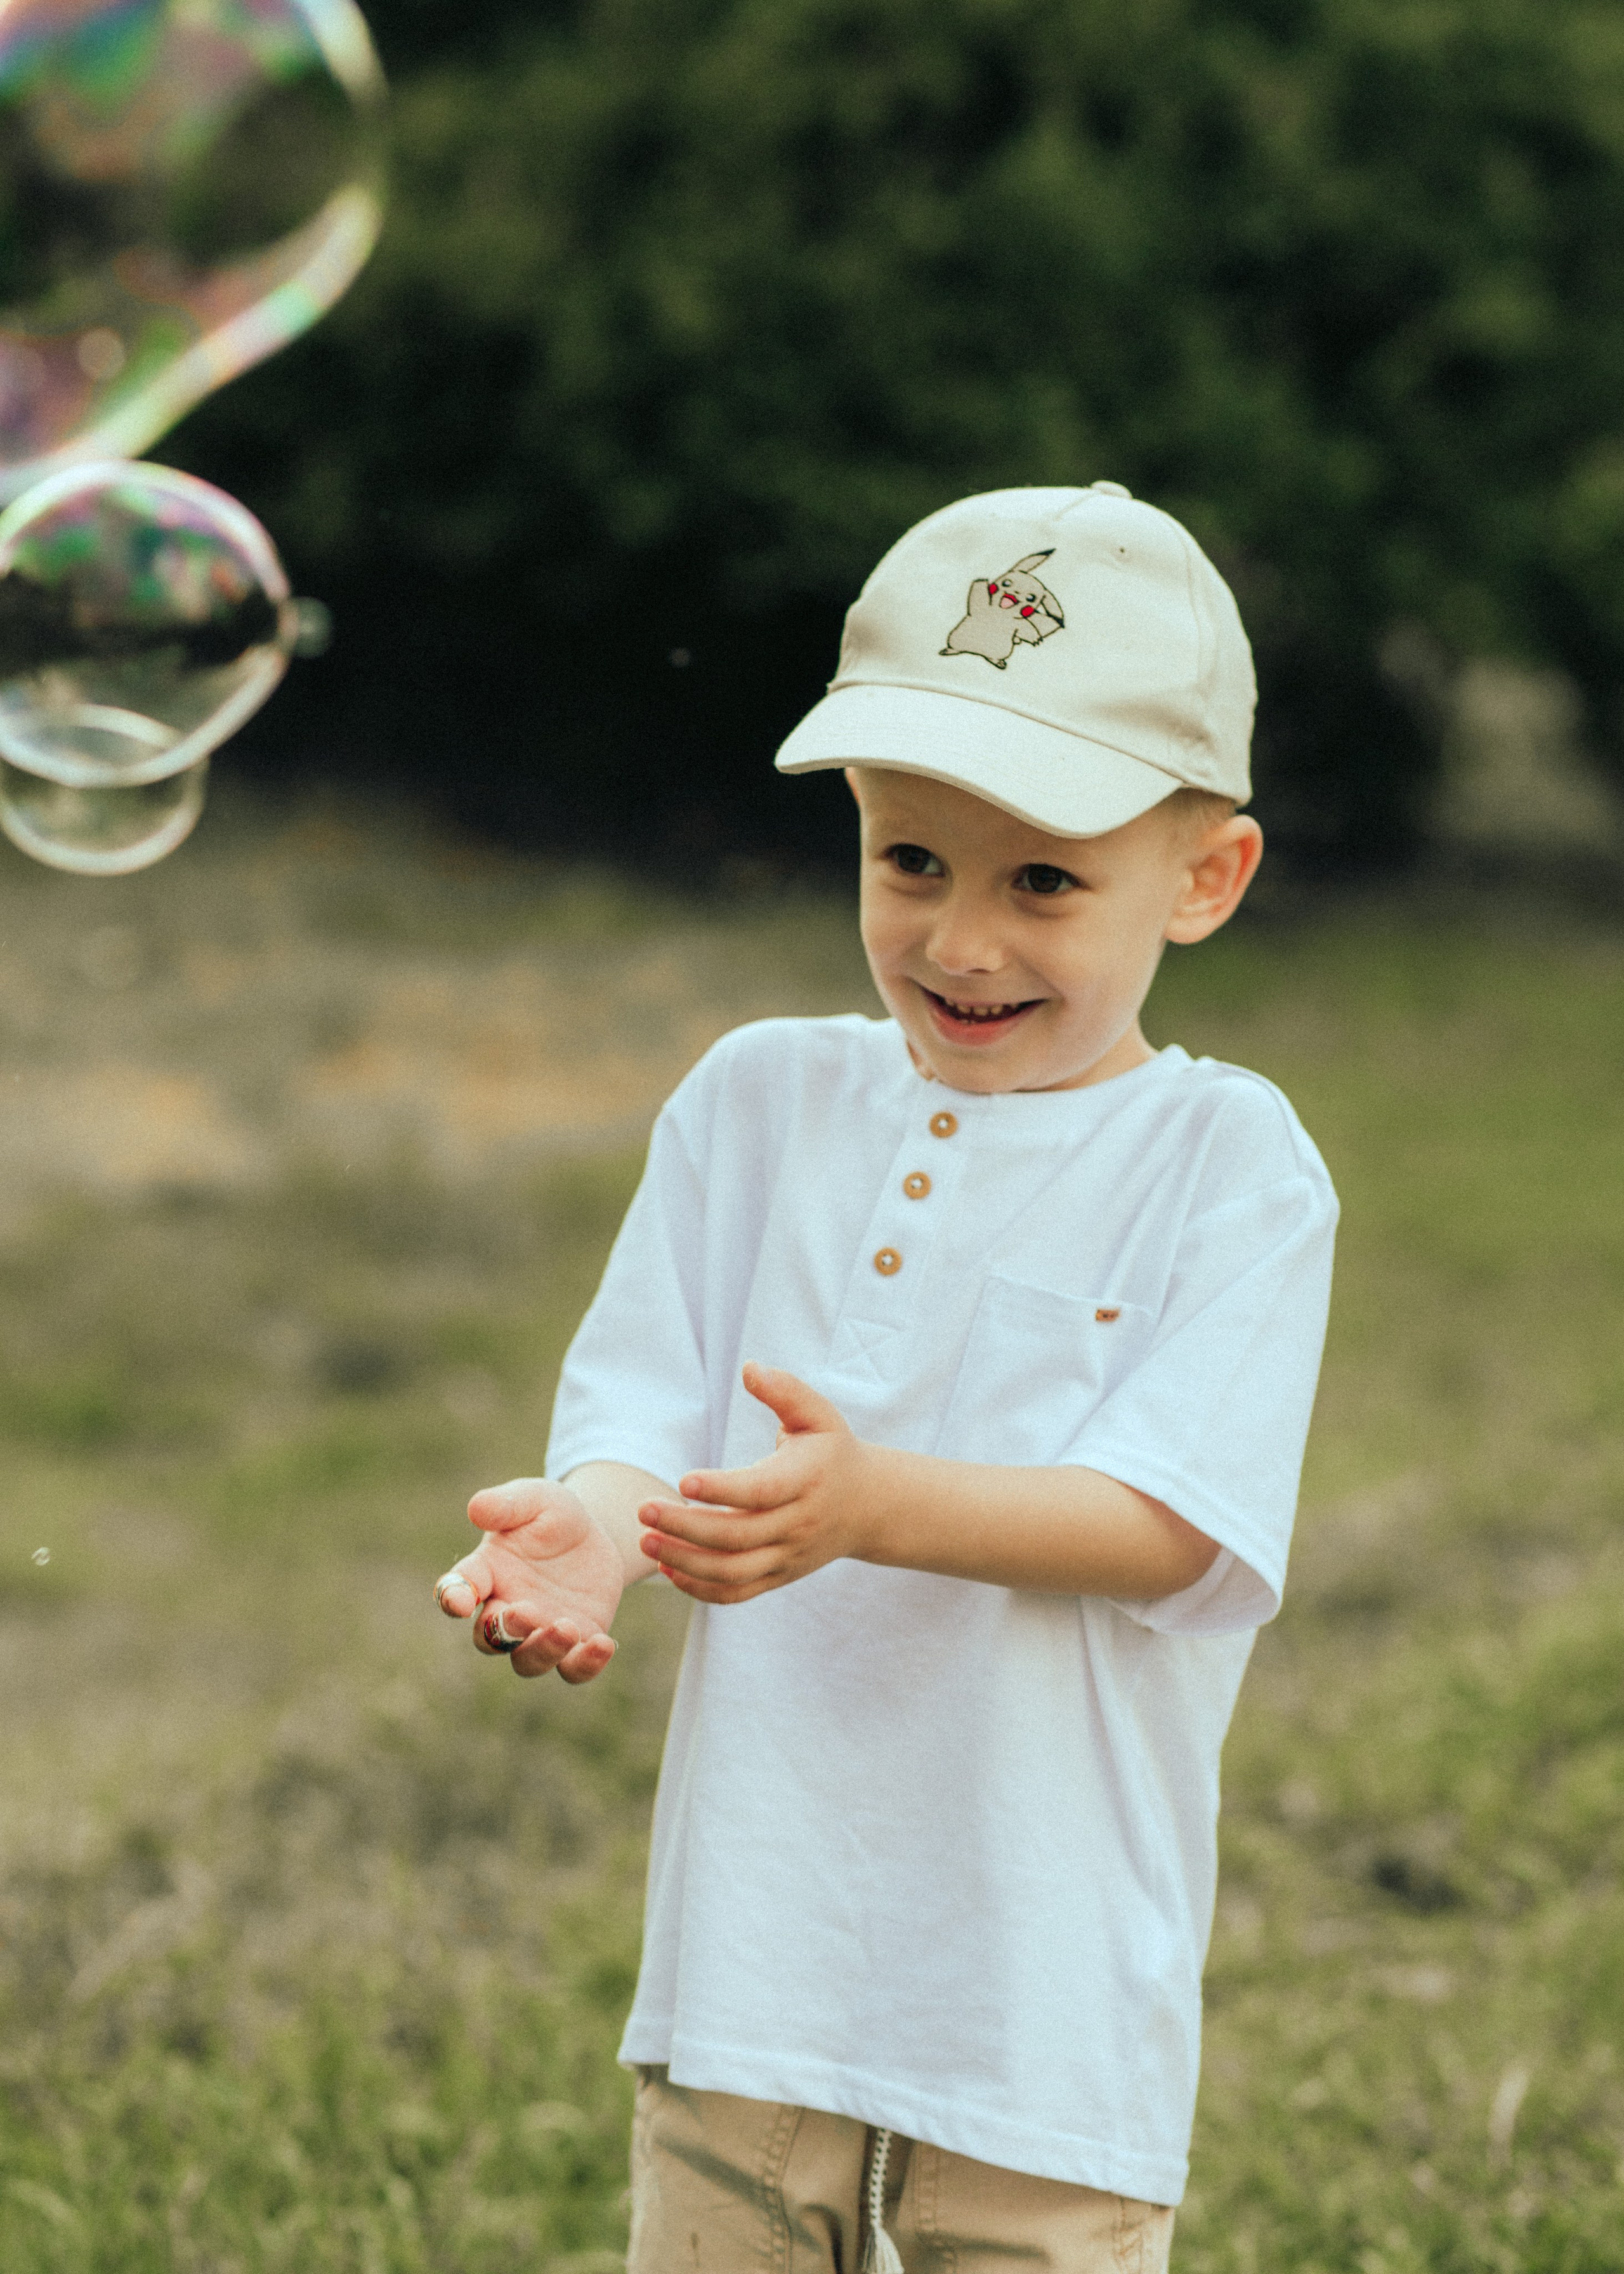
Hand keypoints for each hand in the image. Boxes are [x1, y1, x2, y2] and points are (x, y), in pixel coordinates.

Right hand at [434, 1478, 624, 1680]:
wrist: (594, 1535)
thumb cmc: (551, 1514)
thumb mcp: (536, 1498)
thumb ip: (508, 1503)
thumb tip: (477, 1508)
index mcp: (486, 1573)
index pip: (457, 1588)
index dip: (453, 1597)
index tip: (459, 1601)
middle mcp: (506, 1609)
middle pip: (490, 1638)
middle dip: (505, 1631)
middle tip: (526, 1611)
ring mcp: (539, 1631)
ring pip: (528, 1662)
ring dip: (543, 1651)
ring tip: (568, 1628)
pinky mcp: (575, 1642)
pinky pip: (574, 1669)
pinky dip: (585, 1664)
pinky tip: (604, 1644)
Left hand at [638, 1364, 871, 1603]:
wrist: (870, 1506)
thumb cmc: (833, 1451)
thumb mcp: (819, 1415)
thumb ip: (786, 1390)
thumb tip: (749, 1367)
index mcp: (807, 1480)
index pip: (762, 1492)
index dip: (722, 1490)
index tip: (682, 1481)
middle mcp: (798, 1524)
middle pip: (737, 1536)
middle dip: (686, 1527)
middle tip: (643, 1509)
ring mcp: (789, 1555)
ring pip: (733, 1572)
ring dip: (685, 1561)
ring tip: (646, 1541)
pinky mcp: (780, 1576)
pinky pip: (737, 1593)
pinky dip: (701, 1589)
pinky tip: (668, 1569)